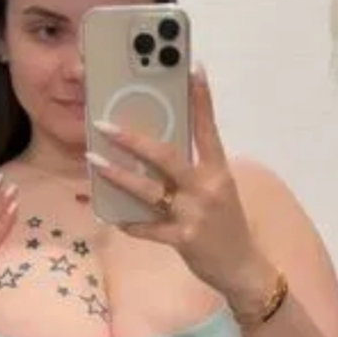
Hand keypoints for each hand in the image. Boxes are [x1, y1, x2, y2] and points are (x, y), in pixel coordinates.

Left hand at [86, 67, 269, 300]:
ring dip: (118, 175)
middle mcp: (207, 188)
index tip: (193, 69)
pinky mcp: (183, 239)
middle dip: (133, 140)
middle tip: (105, 124)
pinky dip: (128, 222)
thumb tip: (156, 150)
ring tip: (94, 160)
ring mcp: (194, 214)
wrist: (243, 267)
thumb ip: (194, 170)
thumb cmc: (226, 223)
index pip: (208, 128)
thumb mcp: (217, 190)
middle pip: (167, 156)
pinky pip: (147, 228)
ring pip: (149, 190)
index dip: (201, 98)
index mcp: (218, 170)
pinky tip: (111, 215)